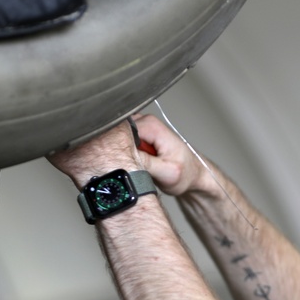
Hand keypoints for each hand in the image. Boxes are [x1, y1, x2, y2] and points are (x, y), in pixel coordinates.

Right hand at [48, 110, 211, 195]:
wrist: (193, 175)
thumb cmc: (185, 174)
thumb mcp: (168, 174)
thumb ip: (147, 164)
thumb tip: (126, 158)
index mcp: (152, 127)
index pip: (118, 127)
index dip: (109, 142)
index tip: (106, 159)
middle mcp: (143, 123)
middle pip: (112, 130)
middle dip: (107, 147)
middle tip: (110, 166)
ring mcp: (138, 129)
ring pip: (112, 137)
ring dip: (110, 151)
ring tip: (115, 166)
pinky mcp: (134, 137)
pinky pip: (117, 142)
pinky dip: (114, 153)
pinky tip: (118, 165)